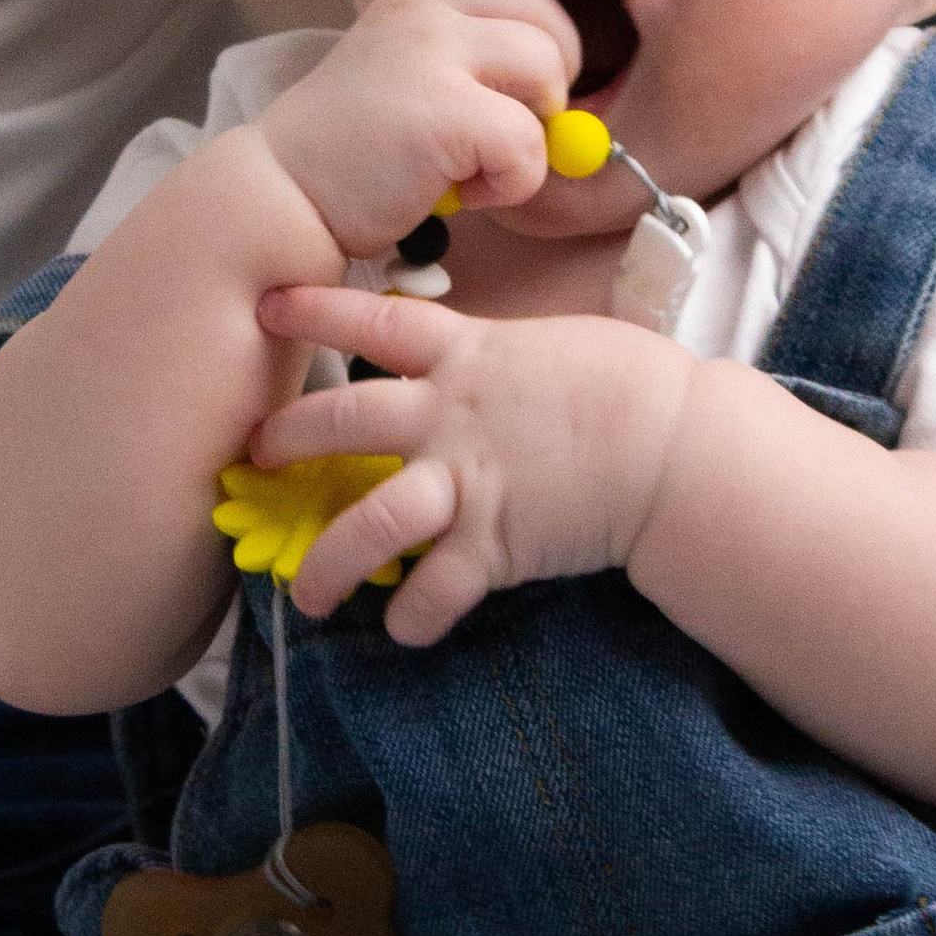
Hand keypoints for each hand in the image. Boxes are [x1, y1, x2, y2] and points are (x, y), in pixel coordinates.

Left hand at [249, 282, 691, 643]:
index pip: (374, 321)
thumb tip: (471, 360)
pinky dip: (414, 616)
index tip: (267, 306)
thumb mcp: (551, 346)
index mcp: (466, 356)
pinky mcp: (495, 544)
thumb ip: (494, 358)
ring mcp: (468, 481)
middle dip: (288, 437)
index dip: (316, 311)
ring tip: (303, 596)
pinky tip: (403, 629)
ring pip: (370, 522)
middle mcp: (449, 416)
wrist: (677, 446)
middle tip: (259, 455)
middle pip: (342, 419)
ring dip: (327, 562)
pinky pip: (436, 591)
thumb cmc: (631, 384)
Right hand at [252, 0, 581, 264]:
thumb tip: (568, 99)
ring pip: (550, 68)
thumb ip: (466, 61)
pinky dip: (511, 183)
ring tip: (473, 163)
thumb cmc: (344, 157)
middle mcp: (424, 7)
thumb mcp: (401, 77)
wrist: (277, 201)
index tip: (500, 73)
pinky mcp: (447, 110)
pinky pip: (530, 143)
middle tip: (503, 129)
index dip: (527, 16)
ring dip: (531, 132)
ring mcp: (433, 51)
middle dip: (550, 77)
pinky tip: (459, 192)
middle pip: (547, 13)